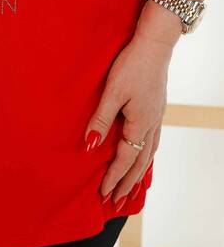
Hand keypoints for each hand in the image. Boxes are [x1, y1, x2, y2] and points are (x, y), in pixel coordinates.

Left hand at [84, 28, 172, 208]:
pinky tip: (142, 157)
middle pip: (139, 163)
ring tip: (130, 188)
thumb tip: (89, 146)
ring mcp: (156, 118)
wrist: (154, 46)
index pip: (124, 159)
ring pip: (148, 154)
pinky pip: (152, 142)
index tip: (103, 193)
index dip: (113, 177)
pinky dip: (146, 157)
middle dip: (126, 183)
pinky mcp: (156, 110)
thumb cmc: (131, 66)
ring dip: (138, 173)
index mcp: (140, 125)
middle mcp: (151, 126)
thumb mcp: (112, 92)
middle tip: (115, 201)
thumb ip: (101, 120)